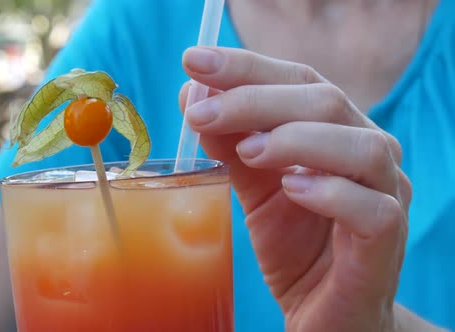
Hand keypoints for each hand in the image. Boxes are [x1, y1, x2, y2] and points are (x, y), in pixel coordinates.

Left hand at [180, 46, 410, 331]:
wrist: (324, 314)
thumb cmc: (294, 247)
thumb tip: (194, 97)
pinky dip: (331, 192)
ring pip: (359, 146)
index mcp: (335, 132)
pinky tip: (292, 189)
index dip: (247, 67)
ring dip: (295, 140)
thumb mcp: (254, 189)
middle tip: (201, 113)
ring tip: (246, 152)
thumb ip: (231, 145)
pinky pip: (373, 209)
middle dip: (256, 100)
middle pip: (325, 102)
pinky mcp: (386, 243)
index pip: (298, 80)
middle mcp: (367, 153)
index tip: (194, 60)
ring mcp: (385, 196)